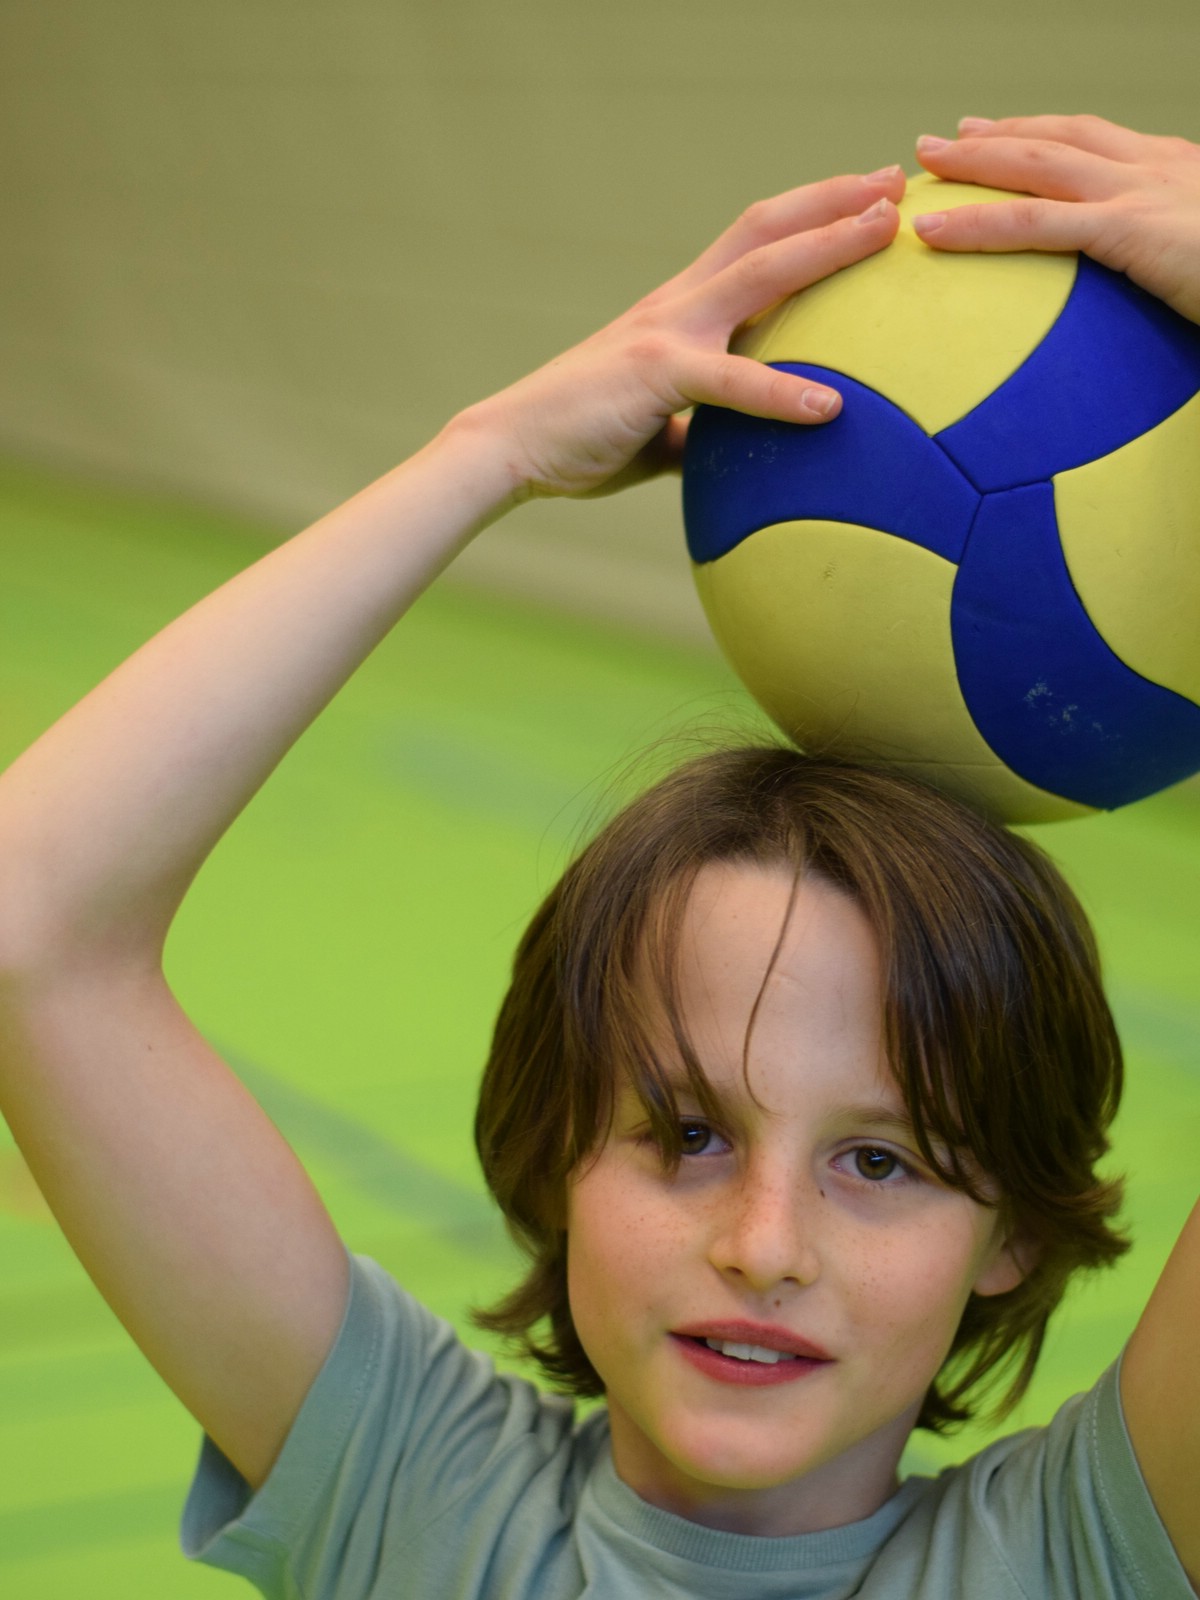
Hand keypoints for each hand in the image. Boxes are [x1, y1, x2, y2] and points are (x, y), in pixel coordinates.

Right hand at [464, 168, 904, 502]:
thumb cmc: (580, 439)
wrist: (509, 446)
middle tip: (894, 181)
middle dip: (834, 200)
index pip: (753, 242)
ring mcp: (666, 330)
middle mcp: (678, 303)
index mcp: (679, 309)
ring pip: (760, 274)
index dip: (809, 212)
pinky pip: (731, 380)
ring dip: (827, 246)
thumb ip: (705, 426)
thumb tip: (747, 456)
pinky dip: (782, 392)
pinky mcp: (655, 373)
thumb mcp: (658, 427)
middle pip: (766, 229)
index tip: (864, 198)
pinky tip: (831, 408)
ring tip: (884, 230)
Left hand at [910, 114, 1199, 324]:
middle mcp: (1155, 168)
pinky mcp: (1131, 229)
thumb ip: (1168, 266)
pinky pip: (1037, 224)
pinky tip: (933, 230)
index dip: (1039, 135)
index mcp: (1174, 171)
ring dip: (973, 164)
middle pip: (1058, 141)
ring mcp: (1142, 193)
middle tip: (942, 144)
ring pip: (1037, 167)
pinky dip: (978, 225)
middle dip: (995, 138)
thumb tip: (1148, 294)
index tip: (994, 135)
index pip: (1094, 142)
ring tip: (921, 169)